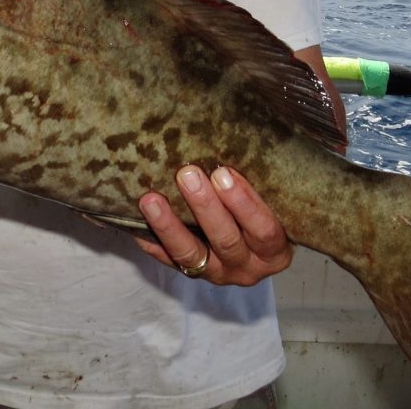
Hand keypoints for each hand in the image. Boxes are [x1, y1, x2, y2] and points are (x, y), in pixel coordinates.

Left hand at [136, 165, 292, 285]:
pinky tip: (136, 223)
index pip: (264, 230)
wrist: (255, 246)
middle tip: (186, 174)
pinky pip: (167, 260)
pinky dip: (151, 242)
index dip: (244, 203)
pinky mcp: (191, 274)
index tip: (224, 172)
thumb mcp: (273, 203)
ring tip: (150, 199)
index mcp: (274, 251)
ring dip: (169, 226)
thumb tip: (235, 135)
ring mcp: (217, 273)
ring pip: (190, 254)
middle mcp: (247, 267)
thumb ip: (259, 183)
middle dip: (204, 206)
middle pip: (226, 240)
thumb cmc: (266, 212)